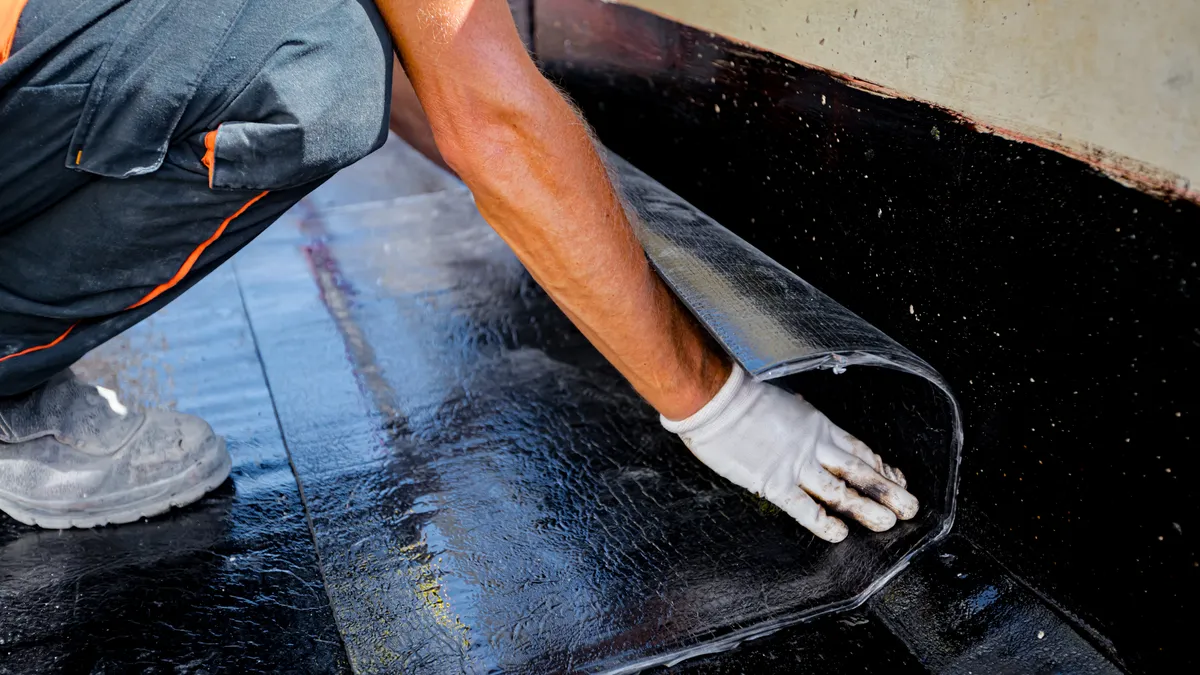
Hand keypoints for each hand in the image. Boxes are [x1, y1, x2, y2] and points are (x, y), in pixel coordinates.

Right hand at [662, 365, 917, 541]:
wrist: (717, 400)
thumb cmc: (741, 396)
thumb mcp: (782, 401)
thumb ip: (796, 415)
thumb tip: (800, 414)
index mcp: (817, 425)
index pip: (859, 450)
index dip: (882, 468)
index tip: (897, 480)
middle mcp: (815, 446)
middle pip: (860, 471)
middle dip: (888, 491)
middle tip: (911, 507)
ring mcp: (797, 465)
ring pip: (842, 490)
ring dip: (867, 508)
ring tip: (889, 523)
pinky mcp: (775, 482)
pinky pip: (805, 507)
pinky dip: (824, 521)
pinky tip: (840, 533)